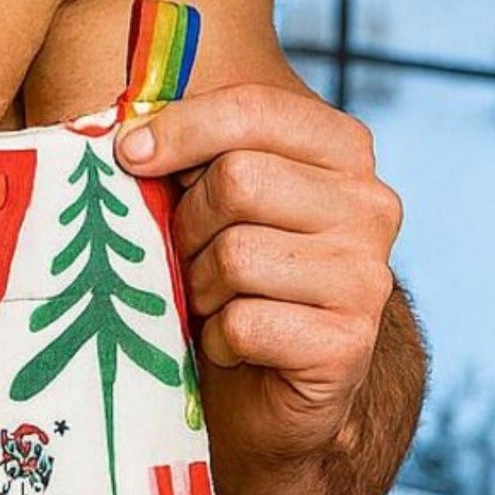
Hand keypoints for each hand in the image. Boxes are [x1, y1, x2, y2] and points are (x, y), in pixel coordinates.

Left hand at [117, 83, 401, 463]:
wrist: (270, 386)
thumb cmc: (225, 270)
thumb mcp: (206, 193)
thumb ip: (182, 148)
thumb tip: (125, 130)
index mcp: (341, 149)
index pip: (254, 109)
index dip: (179, 128)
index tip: (129, 154)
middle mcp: (370, 206)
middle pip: (237, 180)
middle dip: (188, 222)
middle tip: (188, 253)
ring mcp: (367, 277)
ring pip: (235, 254)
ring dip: (198, 285)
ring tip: (212, 298)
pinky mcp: (348, 345)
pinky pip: (243, 323)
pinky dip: (217, 337)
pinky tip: (233, 343)